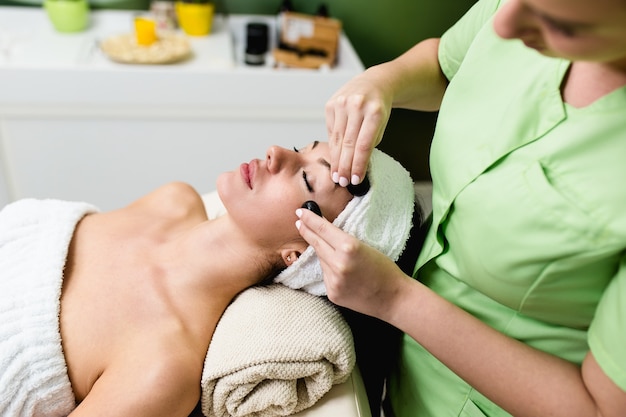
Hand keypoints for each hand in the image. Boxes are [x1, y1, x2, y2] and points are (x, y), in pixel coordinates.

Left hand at [296, 207, 408, 319]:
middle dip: (306, 231)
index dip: (310, 219)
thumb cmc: (384, 269)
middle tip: (299, 221)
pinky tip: (344, 274)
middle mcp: (338, 263)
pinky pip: (326, 275)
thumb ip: (343, 240)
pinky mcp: (332, 293)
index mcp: (349, 247)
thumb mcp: (365, 247)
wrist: (393, 298)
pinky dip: (331, 271)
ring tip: (341, 257)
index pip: (323, 229)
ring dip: (325, 254)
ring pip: (321, 260)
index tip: (300, 212)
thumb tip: (324, 232)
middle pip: (316, 243)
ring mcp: (333, 280)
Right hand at [325, 68, 392, 186]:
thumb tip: (356, 167)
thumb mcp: (381, 124)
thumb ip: (369, 143)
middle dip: (345, 166)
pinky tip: (335, 158)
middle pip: (348, 144)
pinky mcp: (331, 104)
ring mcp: (342, 103)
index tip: (356, 180)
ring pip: (337, 139)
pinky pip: (331, 131)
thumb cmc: (378, 108)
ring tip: (337, 175)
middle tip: (343, 182)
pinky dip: (333, 146)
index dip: (358, 164)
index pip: (364, 145)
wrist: (373, 83)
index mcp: (375, 112)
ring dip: (336, 160)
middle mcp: (357, 106)